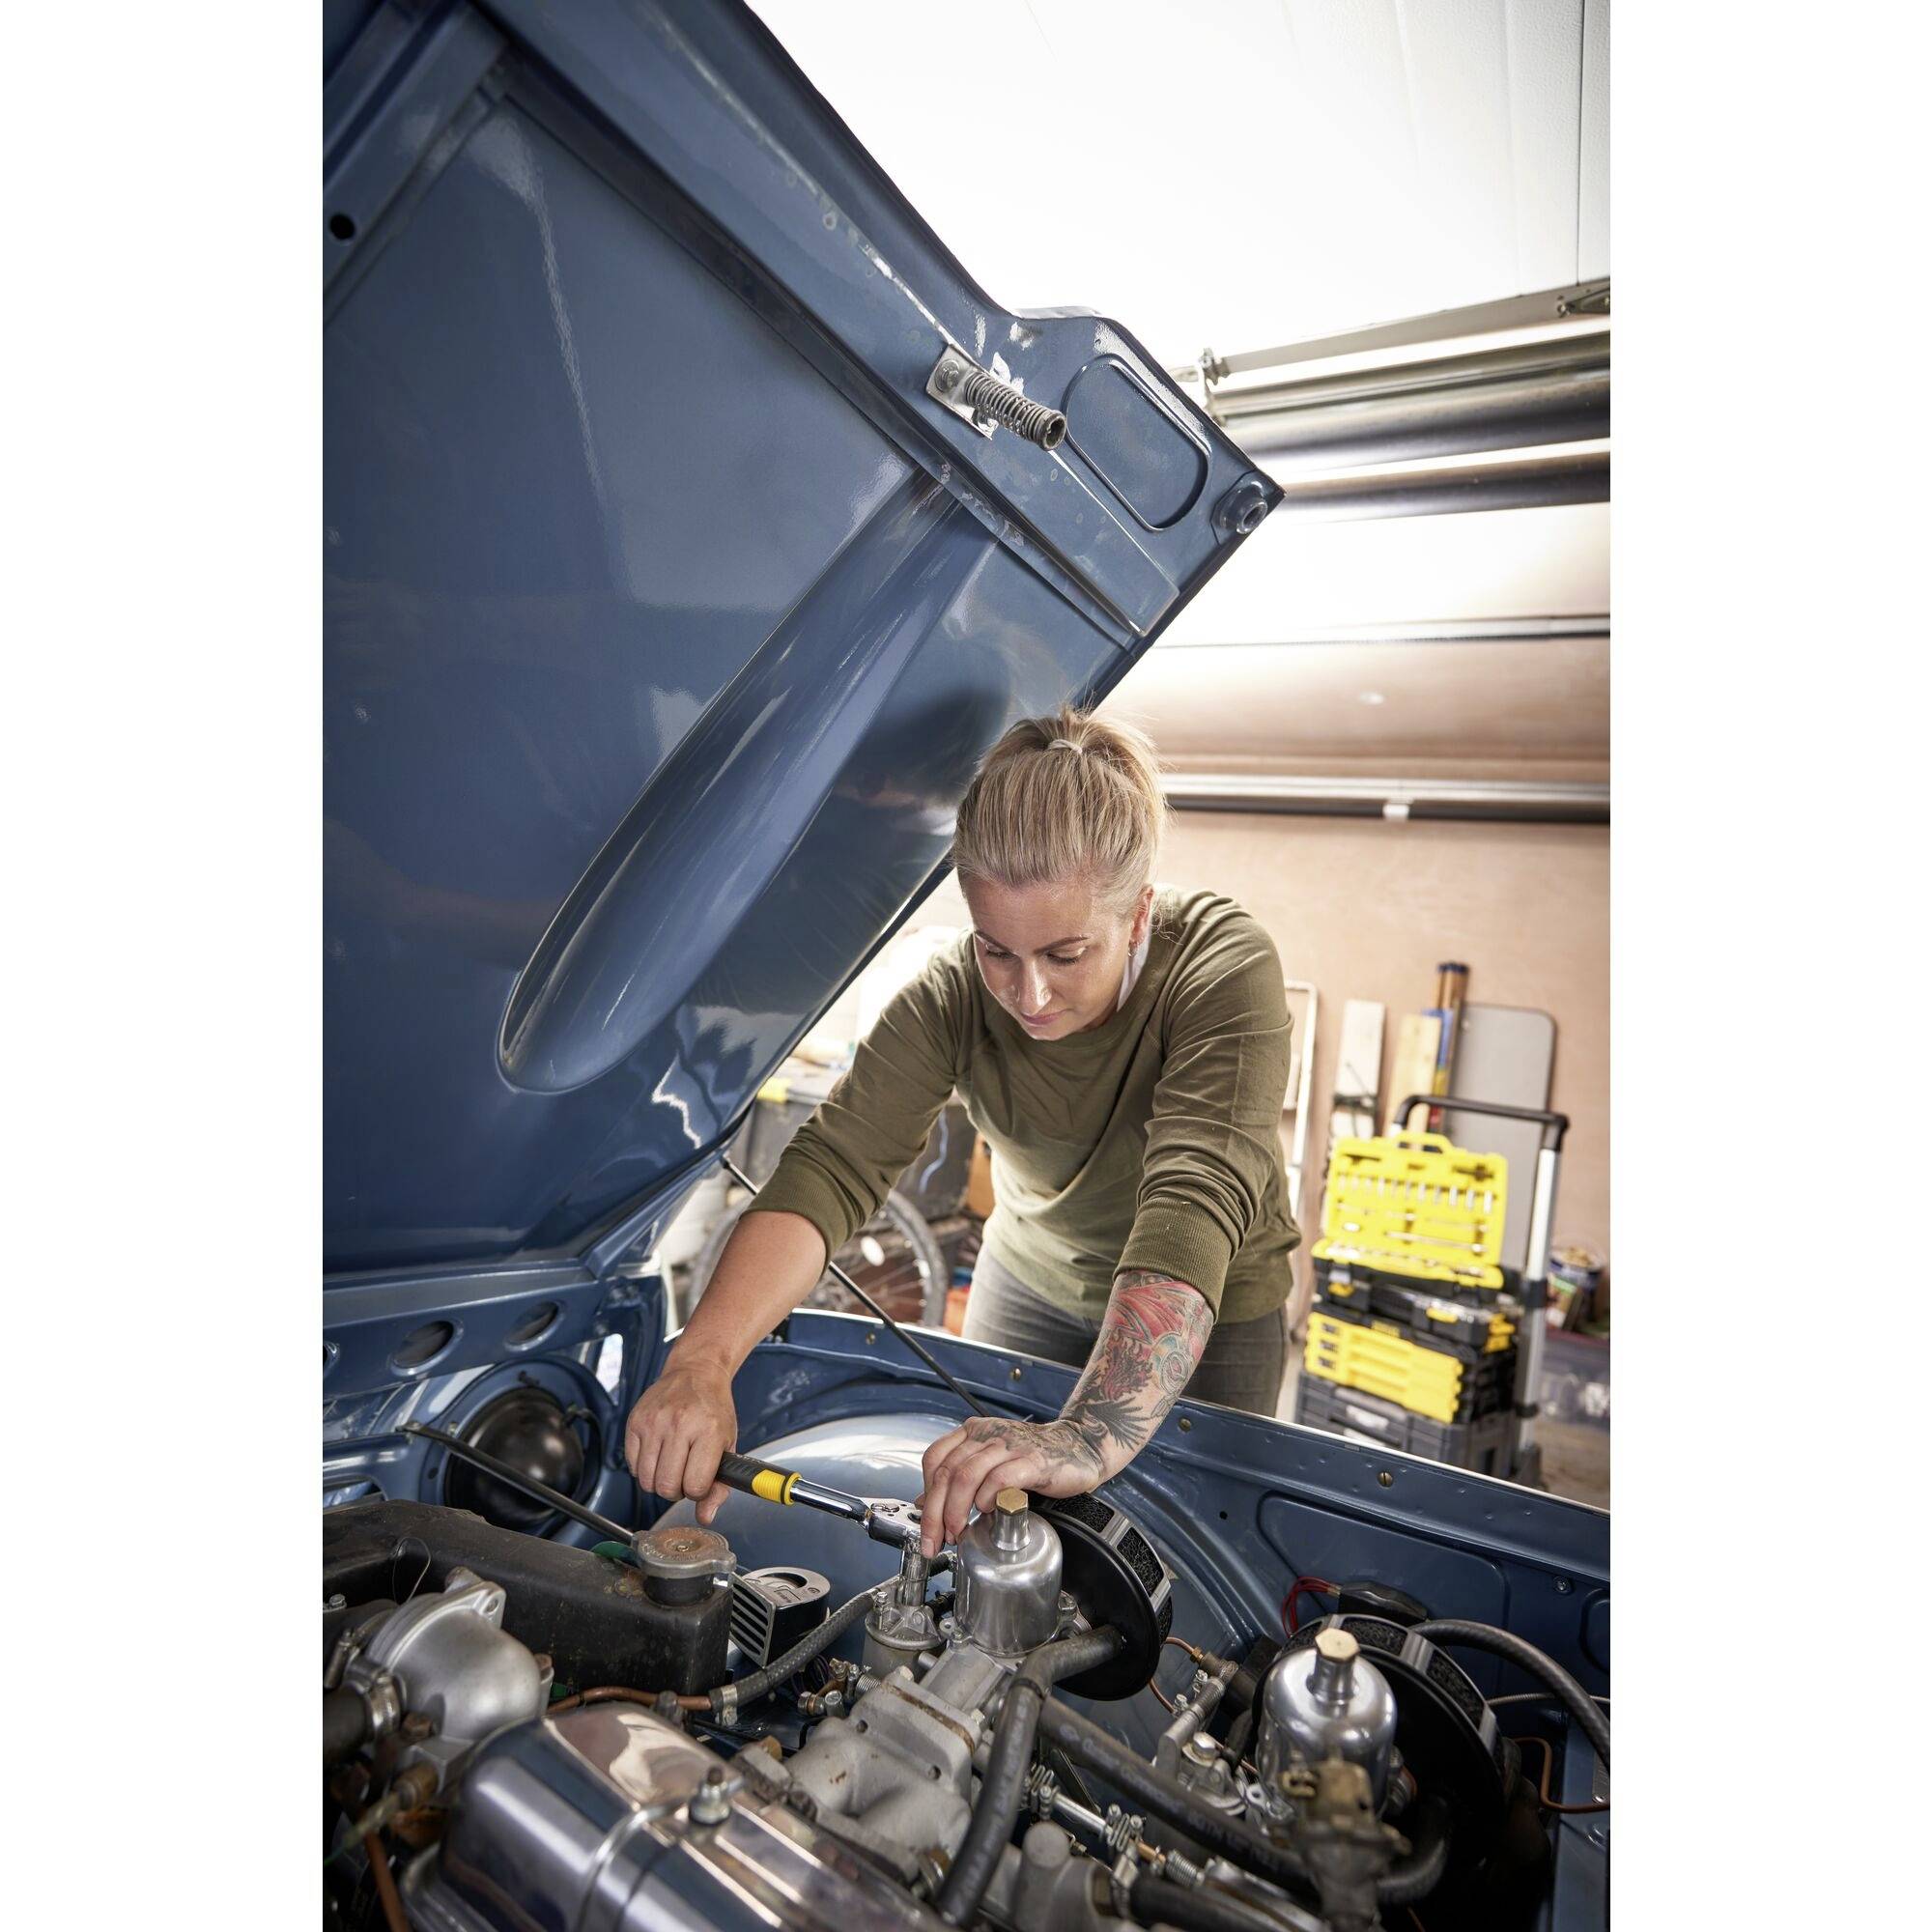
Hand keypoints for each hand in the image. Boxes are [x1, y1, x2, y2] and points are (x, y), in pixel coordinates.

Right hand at [624, 1355, 737, 1524]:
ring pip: (646, 1481)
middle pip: (667, 1487)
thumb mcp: (728, 1444)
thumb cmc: (713, 1409)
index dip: (697, 1492)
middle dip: (676, 1491)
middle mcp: (679, 1424)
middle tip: (684, 1475)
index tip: (699, 1482)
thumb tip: (705, 1517)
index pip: (695, 1486)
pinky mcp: (635, 1421)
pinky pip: (632, 1466)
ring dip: (658, 1482)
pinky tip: (658, 1454)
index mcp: (708, 1431)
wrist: (696, 1372)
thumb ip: (720, 1486)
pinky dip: (644, 1469)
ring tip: (671, 1465)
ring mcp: (654, 1422)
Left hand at [916, 1416, 1105, 1555]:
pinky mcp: (1032, 1460)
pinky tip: (988, 1511)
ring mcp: (1009, 1445)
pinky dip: (989, 1498)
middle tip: (936, 1540)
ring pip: (968, 1475)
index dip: (926, 1495)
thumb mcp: (990, 1463)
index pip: (935, 1459)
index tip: (927, 1526)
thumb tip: (926, 1503)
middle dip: (935, 1512)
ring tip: (958, 1532)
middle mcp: (987, 1434)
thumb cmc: (1032, 1458)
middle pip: (947, 1472)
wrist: (1077, 1446)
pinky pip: (1001, 1478)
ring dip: (957, 1510)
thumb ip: (960, 1479)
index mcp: (972, 1432)